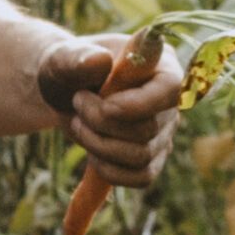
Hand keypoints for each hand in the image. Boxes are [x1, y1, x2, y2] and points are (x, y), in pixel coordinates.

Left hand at [35, 31, 187, 179]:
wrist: (63, 92)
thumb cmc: (69, 68)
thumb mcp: (63, 57)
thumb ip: (77, 57)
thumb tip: (99, 61)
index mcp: (160, 63)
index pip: (172, 88)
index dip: (139, 104)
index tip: (105, 105)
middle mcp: (169, 100)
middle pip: (148, 129)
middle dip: (102, 123)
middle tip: (77, 102)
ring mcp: (164, 131)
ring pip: (141, 156)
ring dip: (99, 146)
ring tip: (79, 124)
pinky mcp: (152, 157)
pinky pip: (141, 177)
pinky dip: (110, 171)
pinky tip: (92, 152)